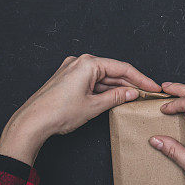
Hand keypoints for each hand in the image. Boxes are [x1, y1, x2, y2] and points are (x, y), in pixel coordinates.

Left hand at [0, 55, 160, 164]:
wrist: (31, 122)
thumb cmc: (58, 113)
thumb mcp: (94, 106)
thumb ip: (116, 97)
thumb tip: (132, 93)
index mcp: (87, 63)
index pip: (122, 68)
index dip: (141, 79)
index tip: (153, 87)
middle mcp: (79, 61)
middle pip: (113, 71)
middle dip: (130, 83)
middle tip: (147, 93)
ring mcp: (72, 69)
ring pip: (102, 77)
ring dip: (117, 87)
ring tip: (134, 98)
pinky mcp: (67, 78)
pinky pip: (92, 80)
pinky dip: (103, 89)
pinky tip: (114, 97)